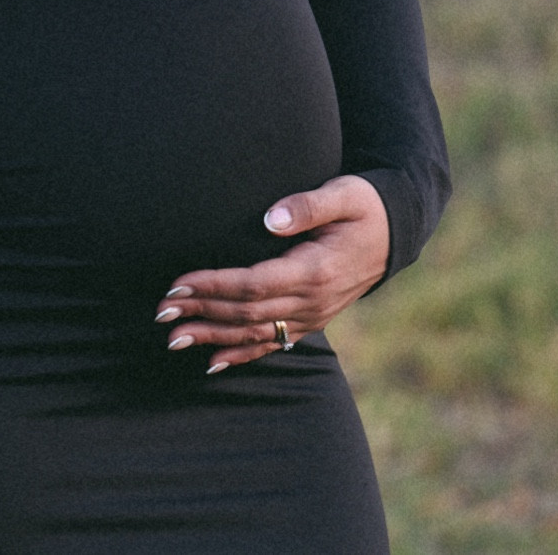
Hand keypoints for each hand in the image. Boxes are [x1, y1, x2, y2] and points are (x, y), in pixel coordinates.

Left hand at [154, 175, 390, 372]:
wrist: (396, 233)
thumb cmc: (365, 206)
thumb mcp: (345, 194)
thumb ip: (308, 205)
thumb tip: (273, 218)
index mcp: (315, 270)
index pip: (253, 284)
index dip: (214, 286)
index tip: (179, 283)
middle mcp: (312, 301)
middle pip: (247, 313)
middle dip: (201, 312)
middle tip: (161, 311)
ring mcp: (313, 315)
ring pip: (254, 333)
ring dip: (212, 337)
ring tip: (173, 338)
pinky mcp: (312, 319)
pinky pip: (273, 343)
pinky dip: (241, 355)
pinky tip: (212, 363)